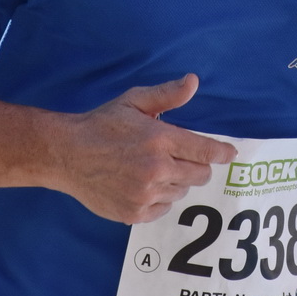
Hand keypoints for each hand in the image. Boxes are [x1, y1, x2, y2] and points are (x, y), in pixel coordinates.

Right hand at [52, 75, 238, 223]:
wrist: (66, 154)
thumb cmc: (101, 124)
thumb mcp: (133, 102)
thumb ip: (166, 95)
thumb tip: (194, 82)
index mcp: (160, 140)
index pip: (205, 151)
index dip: (221, 153)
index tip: (229, 154)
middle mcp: (157, 169)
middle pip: (199, 175)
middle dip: (196, 166)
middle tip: (180, 158)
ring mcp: (146, 194)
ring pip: (181, 192)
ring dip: (175, 182)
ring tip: (152, 170)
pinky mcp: (134, 213)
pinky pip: (163, 208)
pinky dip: (159, 199)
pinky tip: (142, 185)